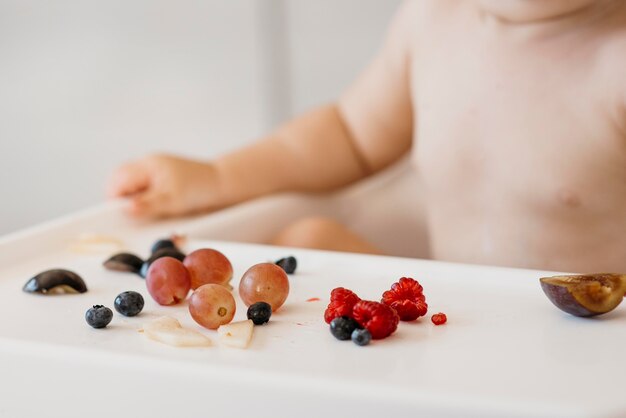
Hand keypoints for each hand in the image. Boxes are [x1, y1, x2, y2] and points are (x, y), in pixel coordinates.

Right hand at [106, 154, 222, 217]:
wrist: (222, 184)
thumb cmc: (199, 189)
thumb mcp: (173, 200)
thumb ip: (149, 204)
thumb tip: (127, 210)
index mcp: (147, 165)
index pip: (118, 181)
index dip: (115, 199)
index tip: (120, 216)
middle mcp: (147, 165)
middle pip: (120, 181)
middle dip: (122, 199)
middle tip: (132, 216)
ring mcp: (153, 171)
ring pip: (131, 186)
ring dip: (133, 200)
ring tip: (145, 213)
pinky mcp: (161, 180)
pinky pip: (143, 189)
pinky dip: (144, 200)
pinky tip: (154, 209)